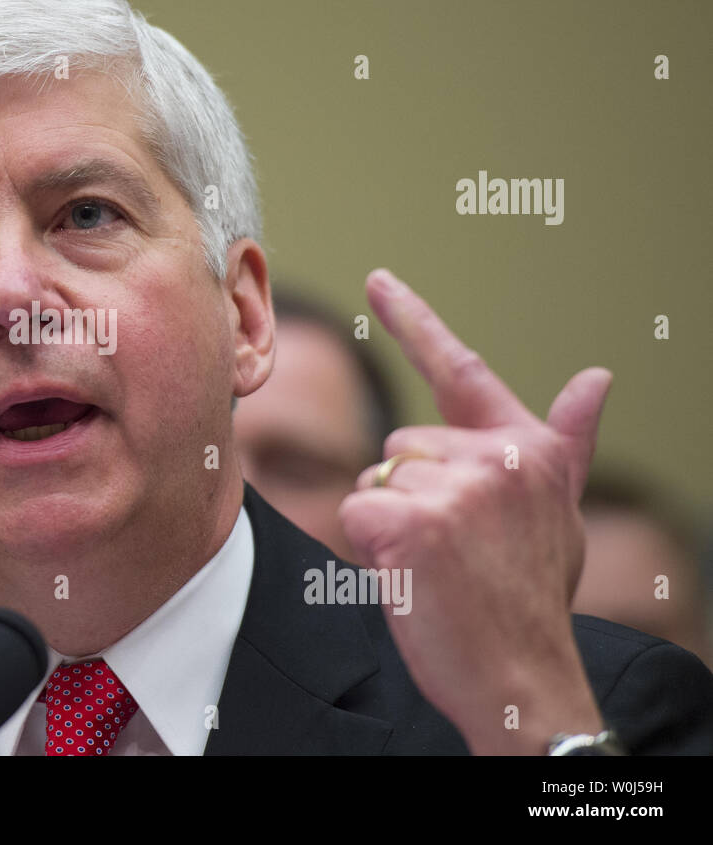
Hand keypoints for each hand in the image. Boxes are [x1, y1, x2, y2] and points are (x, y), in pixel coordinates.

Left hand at [337, 268, 612, 753]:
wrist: (522, 675)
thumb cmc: (528, 595)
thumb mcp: (557, 512)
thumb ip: (565, 442)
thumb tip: (598, 377)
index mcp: (526, 448)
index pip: (462, 370)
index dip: (415, 320)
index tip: (379, 279)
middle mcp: (495, 457)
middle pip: (401, 443)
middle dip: (409, 492)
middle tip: (449, 548)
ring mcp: (454, 487)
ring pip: (375, 478)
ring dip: (390, 521)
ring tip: (436, 564)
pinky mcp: (411, 522)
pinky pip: (357, 511)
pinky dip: (370, 547)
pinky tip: (412, 574)